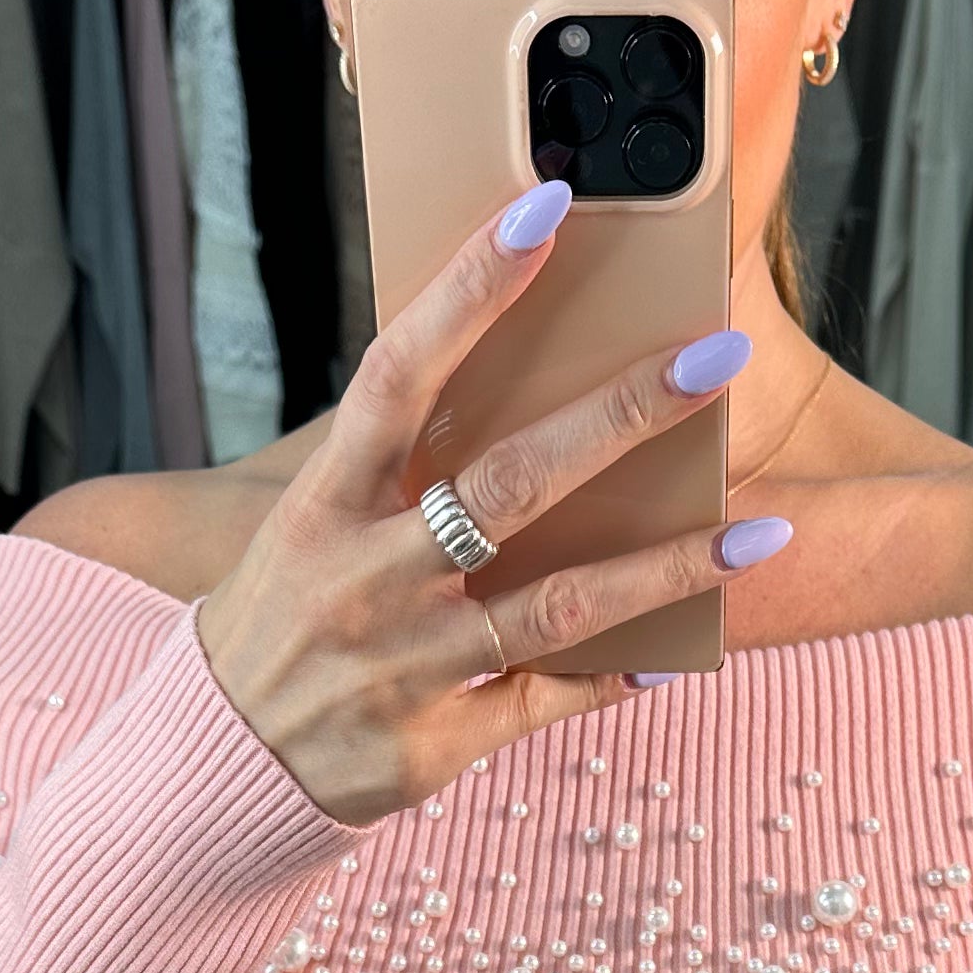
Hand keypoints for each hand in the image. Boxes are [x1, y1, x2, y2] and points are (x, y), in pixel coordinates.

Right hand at [192, 176, 780, 828]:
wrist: (210, 765)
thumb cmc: (284, 615)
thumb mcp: (308, 525)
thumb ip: (397, 465)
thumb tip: (517, 370)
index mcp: (324, 502)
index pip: (399, 374)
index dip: (470, 290)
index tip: (548, 207)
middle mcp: (362, 578)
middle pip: (507, 483)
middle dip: (621, 417)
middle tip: (718, 358)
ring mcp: (401, 667)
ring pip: (555, 606)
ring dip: (665, 567)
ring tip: (761, 531)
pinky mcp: (432, 746)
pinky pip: (544, 701)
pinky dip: (615, 675)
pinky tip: (684, 650)